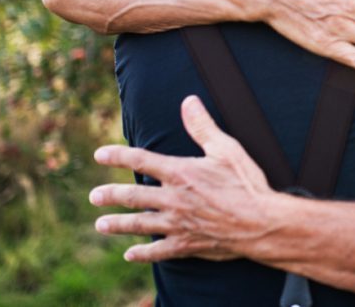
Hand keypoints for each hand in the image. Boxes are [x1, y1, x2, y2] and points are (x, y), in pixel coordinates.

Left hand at [90, 96, 279, 261]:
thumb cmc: (246, 184)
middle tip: (94, 196)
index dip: (117, 156)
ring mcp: (177, 223)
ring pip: (139, 224)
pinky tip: (130, 254)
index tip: (99, 154)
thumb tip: (188, 101)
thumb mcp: (227, 149)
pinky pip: (158, 250)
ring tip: (101, 224)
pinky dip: (143, 253)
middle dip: (110, 195)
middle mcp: (173, 198)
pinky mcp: (186, 244)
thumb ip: (203, 126)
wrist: (260, 223)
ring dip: (118, 224)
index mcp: (180, 173)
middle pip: (133, 196)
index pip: (141, 160)